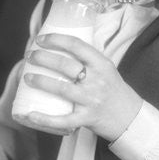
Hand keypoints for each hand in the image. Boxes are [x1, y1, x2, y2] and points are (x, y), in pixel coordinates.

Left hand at [17, 32, 141, 140]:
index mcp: (101, 64)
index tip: (40, 39)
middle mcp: (97, 80)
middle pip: (65, 65)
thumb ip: (88, 60)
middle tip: (29, 56)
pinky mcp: (87, 119)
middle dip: (42, 58)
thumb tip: (60, 48)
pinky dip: (45, 118)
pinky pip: (63, 120)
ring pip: (61, 88)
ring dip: (40, 81)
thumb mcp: (106, 70)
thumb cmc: (114, 91)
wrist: (131, 118)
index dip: (55, 40)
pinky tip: (30, 114)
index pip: (76, 45)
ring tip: (27, 77)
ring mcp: (92, 100)